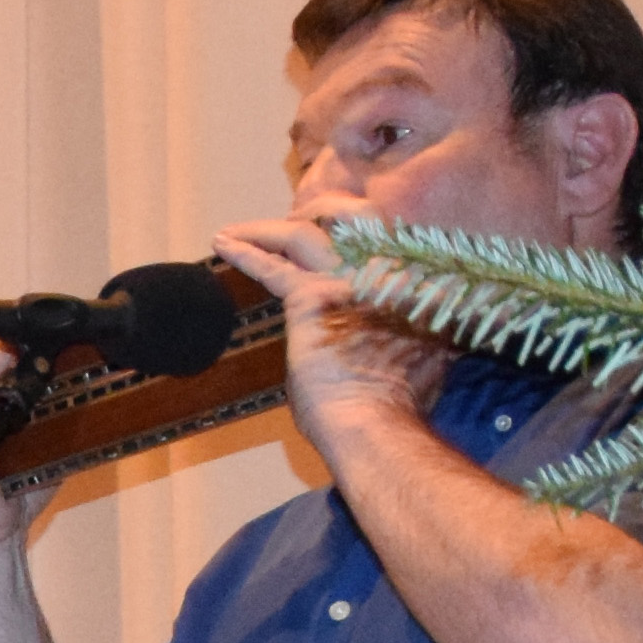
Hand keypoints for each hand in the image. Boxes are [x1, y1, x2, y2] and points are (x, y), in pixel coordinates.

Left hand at [218, 217, 446, 444]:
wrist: (376, 427)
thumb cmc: (393, 412)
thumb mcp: (418, 364)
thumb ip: (395, 334)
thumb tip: (383, 335)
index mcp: (420, 290)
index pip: (392, 246)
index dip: (369, 240)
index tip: (351, 239)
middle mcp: (389, 273)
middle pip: (359, 221)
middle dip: (329, 214)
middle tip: (302, 219)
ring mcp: (350, 279)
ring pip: (309, 233)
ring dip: (274, 230)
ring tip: (247, 231)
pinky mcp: (312, 296)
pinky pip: (272, 266)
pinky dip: (245, 251)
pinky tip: (221, 241)